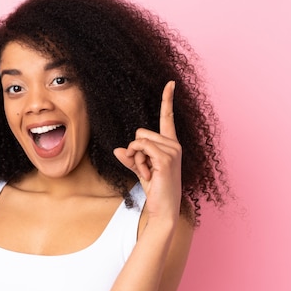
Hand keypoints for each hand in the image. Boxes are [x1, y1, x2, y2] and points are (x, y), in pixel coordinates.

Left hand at [113, 81, 181, 221]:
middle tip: (145, 169)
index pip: (168, 117)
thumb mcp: (140, 170)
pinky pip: (140, 148)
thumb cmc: (156, 189)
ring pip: (138, 141)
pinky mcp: (166, 158)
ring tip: (148, 173)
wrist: (164, 208)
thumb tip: (117, 150)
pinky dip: (137, 161)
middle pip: (141, 132)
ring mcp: (172, 151)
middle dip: (135, 151)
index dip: (168, 99)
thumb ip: (130, 158)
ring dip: (136, 158)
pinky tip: (148, 174)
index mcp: (170, 144)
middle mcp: (174, 144)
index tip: (170, 83)